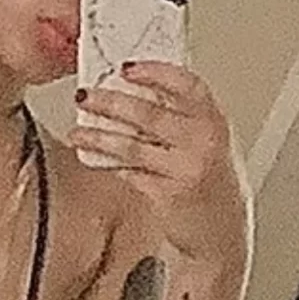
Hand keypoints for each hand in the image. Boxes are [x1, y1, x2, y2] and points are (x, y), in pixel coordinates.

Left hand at [74, 62, 249, 268]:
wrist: (221, 231)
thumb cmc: (210, 181)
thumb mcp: (206, 141)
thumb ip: (179, 117)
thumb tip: (132, 94)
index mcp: (214, 120)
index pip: (186, 84)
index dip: (155, 72)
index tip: (126, 68)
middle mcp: (202, 141)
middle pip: (149, 113)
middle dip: (111, 102)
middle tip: (86, 96)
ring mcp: (185, 168)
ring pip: (132, 145)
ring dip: (98, 136)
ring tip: (77, 132)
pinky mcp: (167, 195)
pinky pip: (129, 172)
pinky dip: (109, 163)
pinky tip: (93, 157)